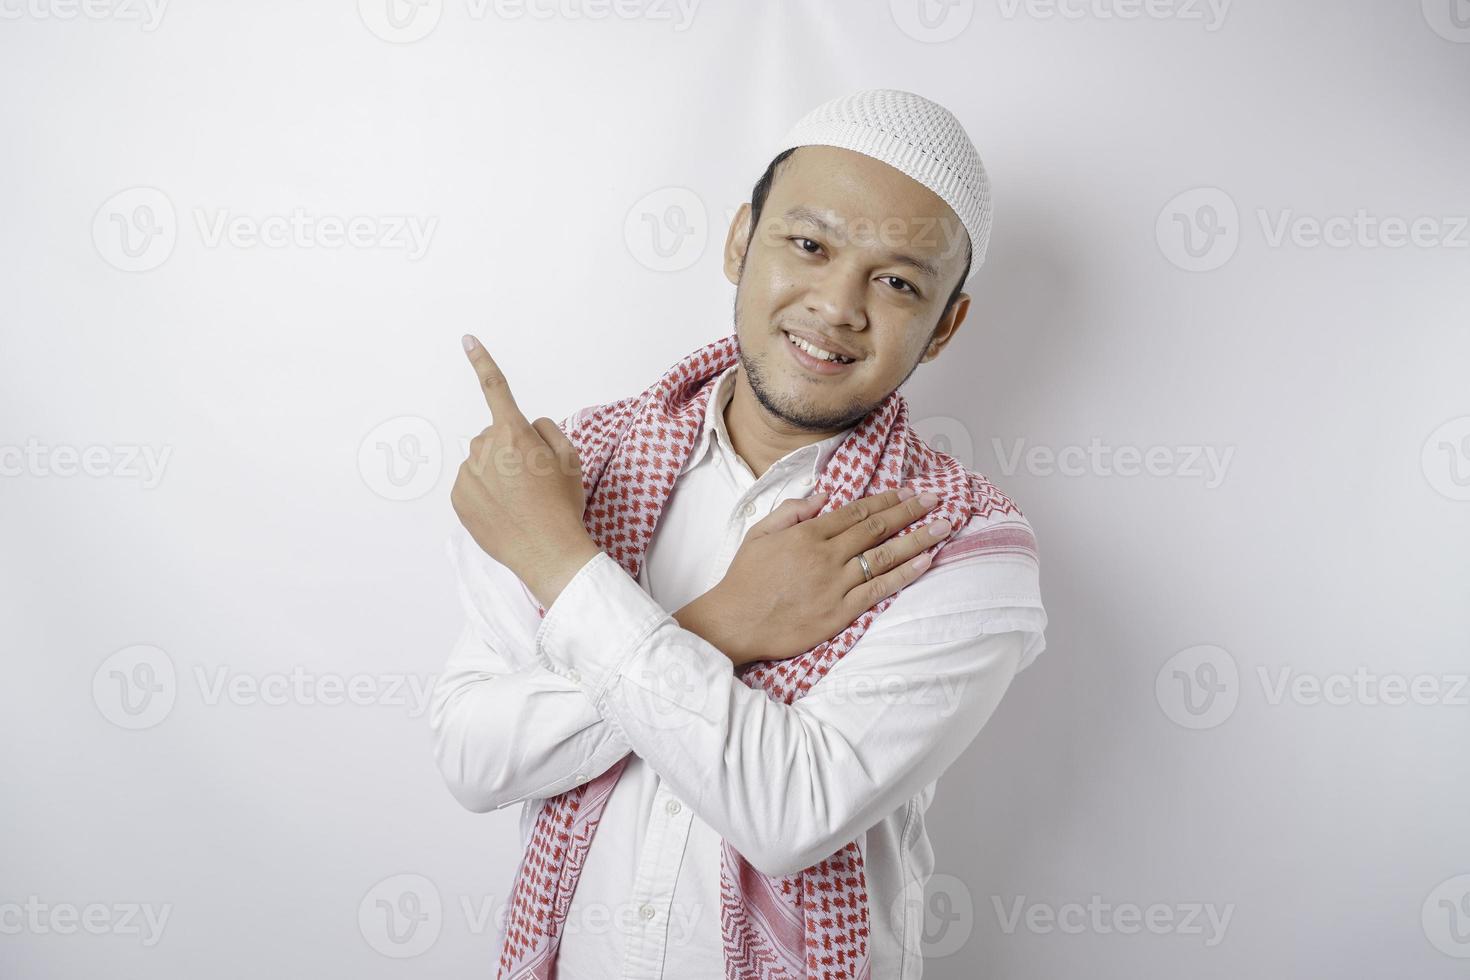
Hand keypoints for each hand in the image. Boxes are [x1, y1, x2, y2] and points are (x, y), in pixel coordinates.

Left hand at [449, 334, 599, 606]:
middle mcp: (485, 449)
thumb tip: (528, 426)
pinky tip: (504, 512)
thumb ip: (548, 430)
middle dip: (509, 449)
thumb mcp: (571, 460)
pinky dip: (485, 494)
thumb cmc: (563, 506)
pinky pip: (471, 485)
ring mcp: (468, 475)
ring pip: (482, 462)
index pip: (496, 388)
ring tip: (520, 501)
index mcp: (514, 434)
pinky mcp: (458, 498)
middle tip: (533, 480)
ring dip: (497, 473)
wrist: (548, 553)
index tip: (467, 339)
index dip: (482, 361)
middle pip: (494, 436)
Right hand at [696, 488, 952, 665]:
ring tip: (943, 527)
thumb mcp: (759, 533)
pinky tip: (925, 562)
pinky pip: (879, 589)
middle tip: (934, 500)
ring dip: (917, 539)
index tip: (907, 491)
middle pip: (876, 528)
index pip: (856, 511)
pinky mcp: (841, 611)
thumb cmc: (745, 578)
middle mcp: (827, 555)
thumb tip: (823, 494)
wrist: (735, 622)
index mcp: (808, 534)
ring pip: (885, 556)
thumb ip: (791, 510)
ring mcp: (836, 583)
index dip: (885, 500)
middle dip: (909, 511)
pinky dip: (904, 574)